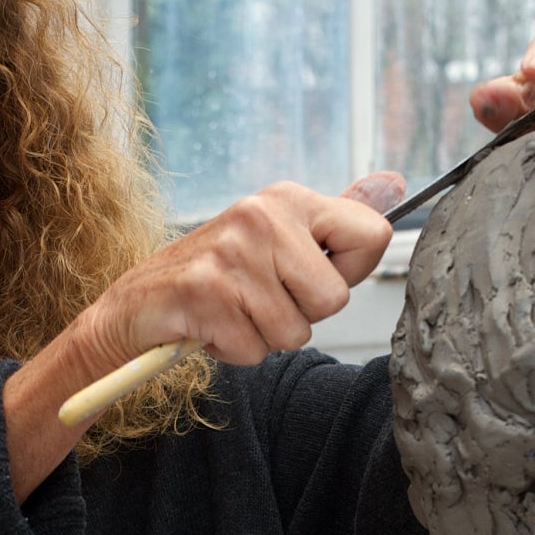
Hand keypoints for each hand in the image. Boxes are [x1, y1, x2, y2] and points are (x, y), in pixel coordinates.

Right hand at [90, 172, 404, 366]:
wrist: (138, 304)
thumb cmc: (219, 275)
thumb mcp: (281, 237)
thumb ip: (340, 215)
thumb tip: (396, 184)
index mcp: (287, 199)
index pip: (373, 237)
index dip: (347, 273)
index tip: (306, 275)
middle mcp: (261, 217)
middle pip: (334, 299)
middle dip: (301, 315)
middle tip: (260, 298)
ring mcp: (231, 254)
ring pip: (295, 332)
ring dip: (264, 336)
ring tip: (234, 311)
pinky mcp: (204, 293)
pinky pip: (255, 350)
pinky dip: (235, 351)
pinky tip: (212, 325)